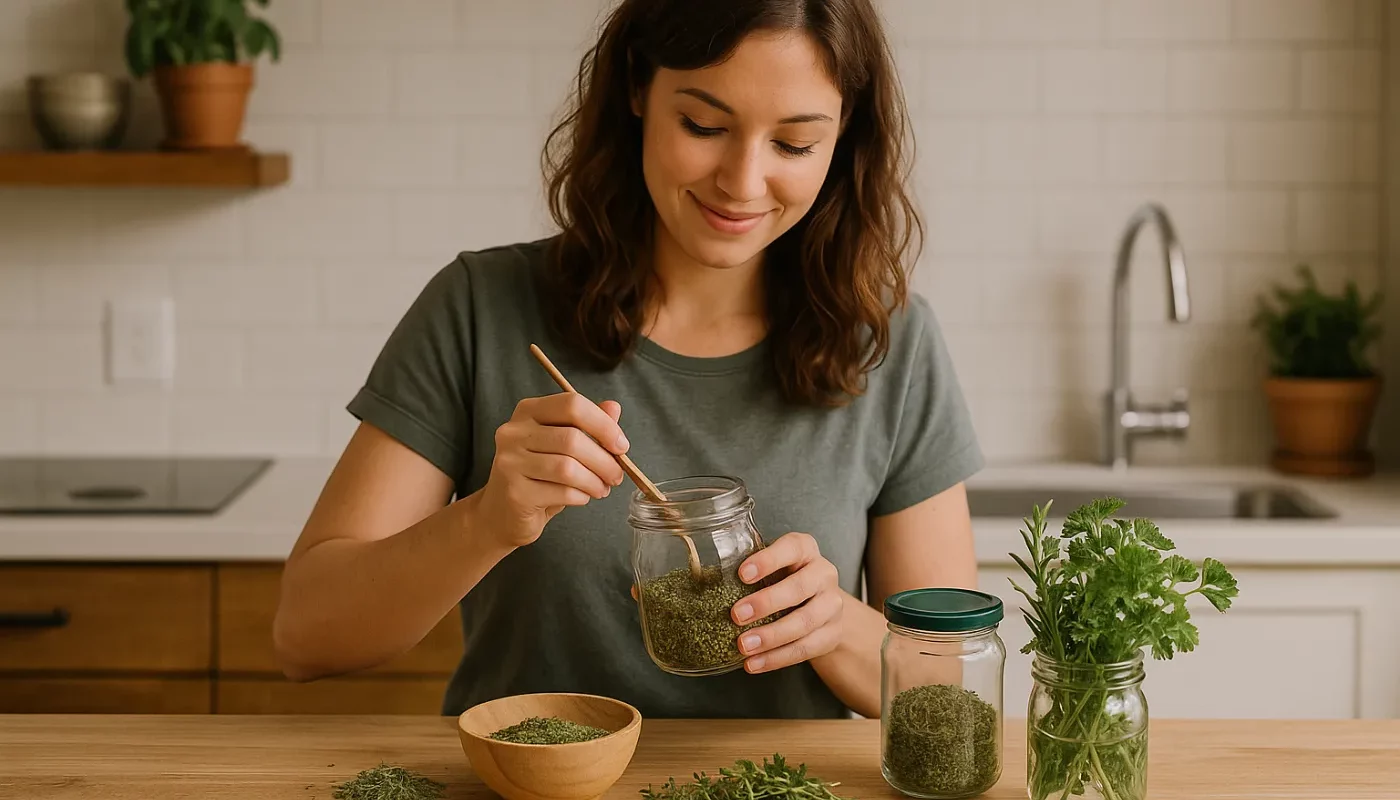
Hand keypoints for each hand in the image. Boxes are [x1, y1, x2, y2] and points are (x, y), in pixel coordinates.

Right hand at [475, 392, 627, 548]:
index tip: (621, 445)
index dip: (603, 424)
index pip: (572, 404)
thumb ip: (588, 426)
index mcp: (528, 411)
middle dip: (604, 460)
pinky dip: (581, 496)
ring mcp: (510, 462)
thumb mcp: (564, 446)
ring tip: (601, 489)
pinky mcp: (515, 492)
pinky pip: (562, 492)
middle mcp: (513, 432)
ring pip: (568, 467)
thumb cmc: (538, 476)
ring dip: (595, 481)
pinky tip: (581, 498)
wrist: (502, 512)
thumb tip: (613, 407)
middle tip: (616, 475)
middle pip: (572, 438)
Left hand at [730, 532, 842, 673]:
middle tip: (736, 616)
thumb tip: (701, 583)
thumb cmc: (784, 579)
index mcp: (805, 549)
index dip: (768, 560)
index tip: (741, 574)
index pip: (791, 548)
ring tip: (743, 646)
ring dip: (771, 636)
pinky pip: (805, 649)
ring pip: (804, 622)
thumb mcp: (771, 567)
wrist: (820, 604)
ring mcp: (832, 605)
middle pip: (799, 588)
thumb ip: (747, 572)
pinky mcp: (832, 633)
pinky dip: (777, 658)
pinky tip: (754, 663)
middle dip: (766, 603)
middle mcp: (824, 573)